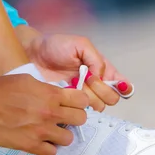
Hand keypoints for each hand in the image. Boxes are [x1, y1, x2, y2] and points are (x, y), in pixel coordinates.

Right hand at [0, 74, 88, 154]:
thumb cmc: (1, 89)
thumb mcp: (27, 80)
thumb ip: (46, 89)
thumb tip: (56, 95)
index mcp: (51, 94)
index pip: (82, 100)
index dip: (79, 102)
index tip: (73, 103)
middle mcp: (50, 113)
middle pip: (81, 119)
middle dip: (74, 118)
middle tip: (64, 118)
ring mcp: (42, 131)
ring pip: (69, 138)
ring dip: (61, 135)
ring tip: (51, 132)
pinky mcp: (30, 145)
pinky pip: (51, 152)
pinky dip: (48, 148)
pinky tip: (40, 142)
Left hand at [15, 26, 132, 111]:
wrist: (32, 54)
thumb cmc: (56, 45)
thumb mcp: (81, 44)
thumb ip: (96, 59)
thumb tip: (100, 77)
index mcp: (101, 69)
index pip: (122, 84)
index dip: (123, 87)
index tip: (111, 82)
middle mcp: (95, 84)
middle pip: (112, 98)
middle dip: (101, 90)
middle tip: (86, 79)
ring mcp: (82, 95)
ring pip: (98, 105)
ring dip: (88, 96)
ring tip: (74, 83)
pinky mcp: (69, 103)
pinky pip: (80, 110)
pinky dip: (77, 103)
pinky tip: (69, 91)